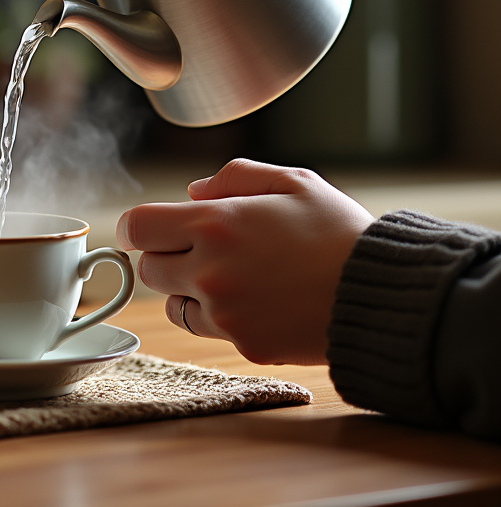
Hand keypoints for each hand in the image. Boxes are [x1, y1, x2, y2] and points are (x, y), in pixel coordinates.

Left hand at [116, 159, 373, 364]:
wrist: (382, 295)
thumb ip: (233, 176)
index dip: (138, 226)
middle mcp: (210, 270)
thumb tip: (192, 192)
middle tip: (201, 247)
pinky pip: (206, 329)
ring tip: (231, 275)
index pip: (137, 227)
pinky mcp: (243, 344)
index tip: (149, 227)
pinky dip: (216, 316)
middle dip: (165, 254)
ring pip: (171, 303)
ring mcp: (224, 313)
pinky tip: (253, 300)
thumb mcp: (292, 180)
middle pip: (148, 268)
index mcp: (215, 224)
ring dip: (186, 288)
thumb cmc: (337, 231)